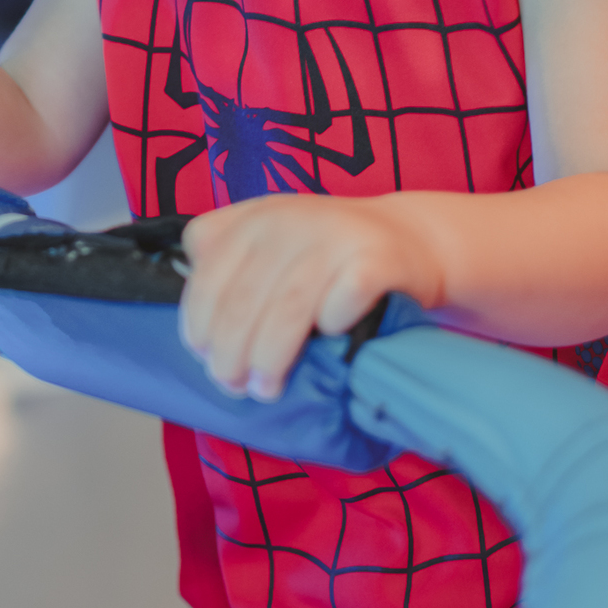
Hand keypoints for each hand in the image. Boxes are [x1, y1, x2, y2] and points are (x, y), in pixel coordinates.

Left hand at [179, 194, 436, 400]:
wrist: (409, 237)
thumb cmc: (328, 255)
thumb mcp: (271, 244)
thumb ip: (230, 269)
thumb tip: (201, 336)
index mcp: (255, 217)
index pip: (208, 277)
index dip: (198, 324)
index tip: (203, 356)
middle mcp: (290, 219)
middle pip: (242, 302)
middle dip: (230, 354)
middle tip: (233, 386)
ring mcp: (334, 237)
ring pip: (285, 311)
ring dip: (270, 359)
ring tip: (266, 389)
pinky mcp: (375, 259)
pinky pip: (339, 307)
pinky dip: (329, 331)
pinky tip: (329, 340)